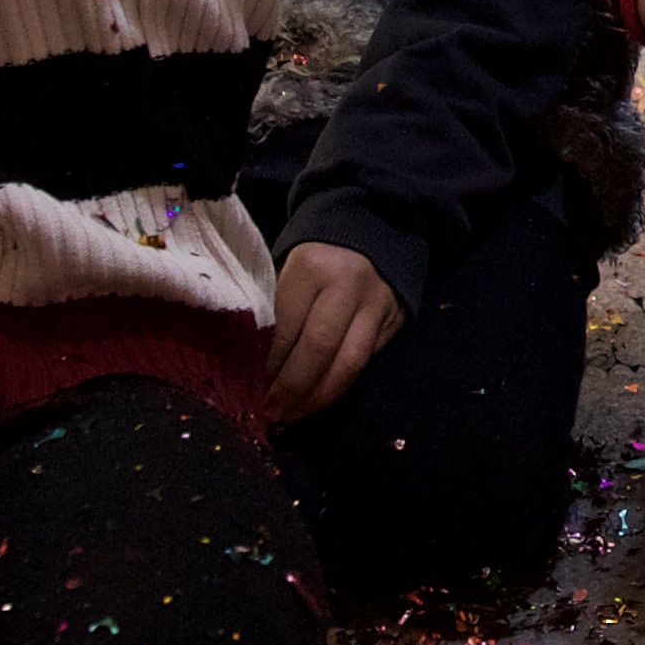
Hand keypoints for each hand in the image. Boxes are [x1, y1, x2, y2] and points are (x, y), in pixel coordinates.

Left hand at [268, 235, 404, 416]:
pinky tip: (319, 398)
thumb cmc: (316, 257)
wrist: (371, 230)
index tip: (251, 388)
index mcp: (313, 268)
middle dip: (292, 388)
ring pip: (349, 363)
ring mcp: (376, 305)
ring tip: (295, 414)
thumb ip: (275, 310)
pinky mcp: (394, 322)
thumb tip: (255, 365)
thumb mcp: (289, 270)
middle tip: (272, 413)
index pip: (286, 327)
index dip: (269, 364)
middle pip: (319, 349)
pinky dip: (340, 385)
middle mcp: (349, 285)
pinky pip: (366, 362)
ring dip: (319, 396)